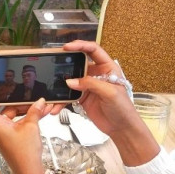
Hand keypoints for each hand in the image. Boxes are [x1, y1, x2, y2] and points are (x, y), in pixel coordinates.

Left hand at [0, 70, 47, 173]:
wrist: (29, 172)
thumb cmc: (25, 154)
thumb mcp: (31, 128)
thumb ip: (34, 111)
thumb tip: (40, 101)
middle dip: (8, 96)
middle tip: (18, 87)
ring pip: (6, 111)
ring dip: (20, 106)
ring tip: (35, 102)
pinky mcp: (7, 133)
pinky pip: (12, 118)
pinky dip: (23, 114)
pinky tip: (37, 110)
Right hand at [62, 41, 158, 165]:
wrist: (121, 128)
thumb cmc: (123, 108)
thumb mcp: (110, 92)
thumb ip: (90, 84)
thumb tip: (70, 81)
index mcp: (107, 68)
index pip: (93, 50)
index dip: (81, 45)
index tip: (67, 47)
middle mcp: (96, 74)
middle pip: (78, 63)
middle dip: (65, 64)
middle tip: (54, 63)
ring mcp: (88, 86)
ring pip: (70, 80)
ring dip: (60, 86)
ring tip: (51, 90)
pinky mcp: (82, 98)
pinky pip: (68, 95)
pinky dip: (61, 101)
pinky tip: (56, 106)